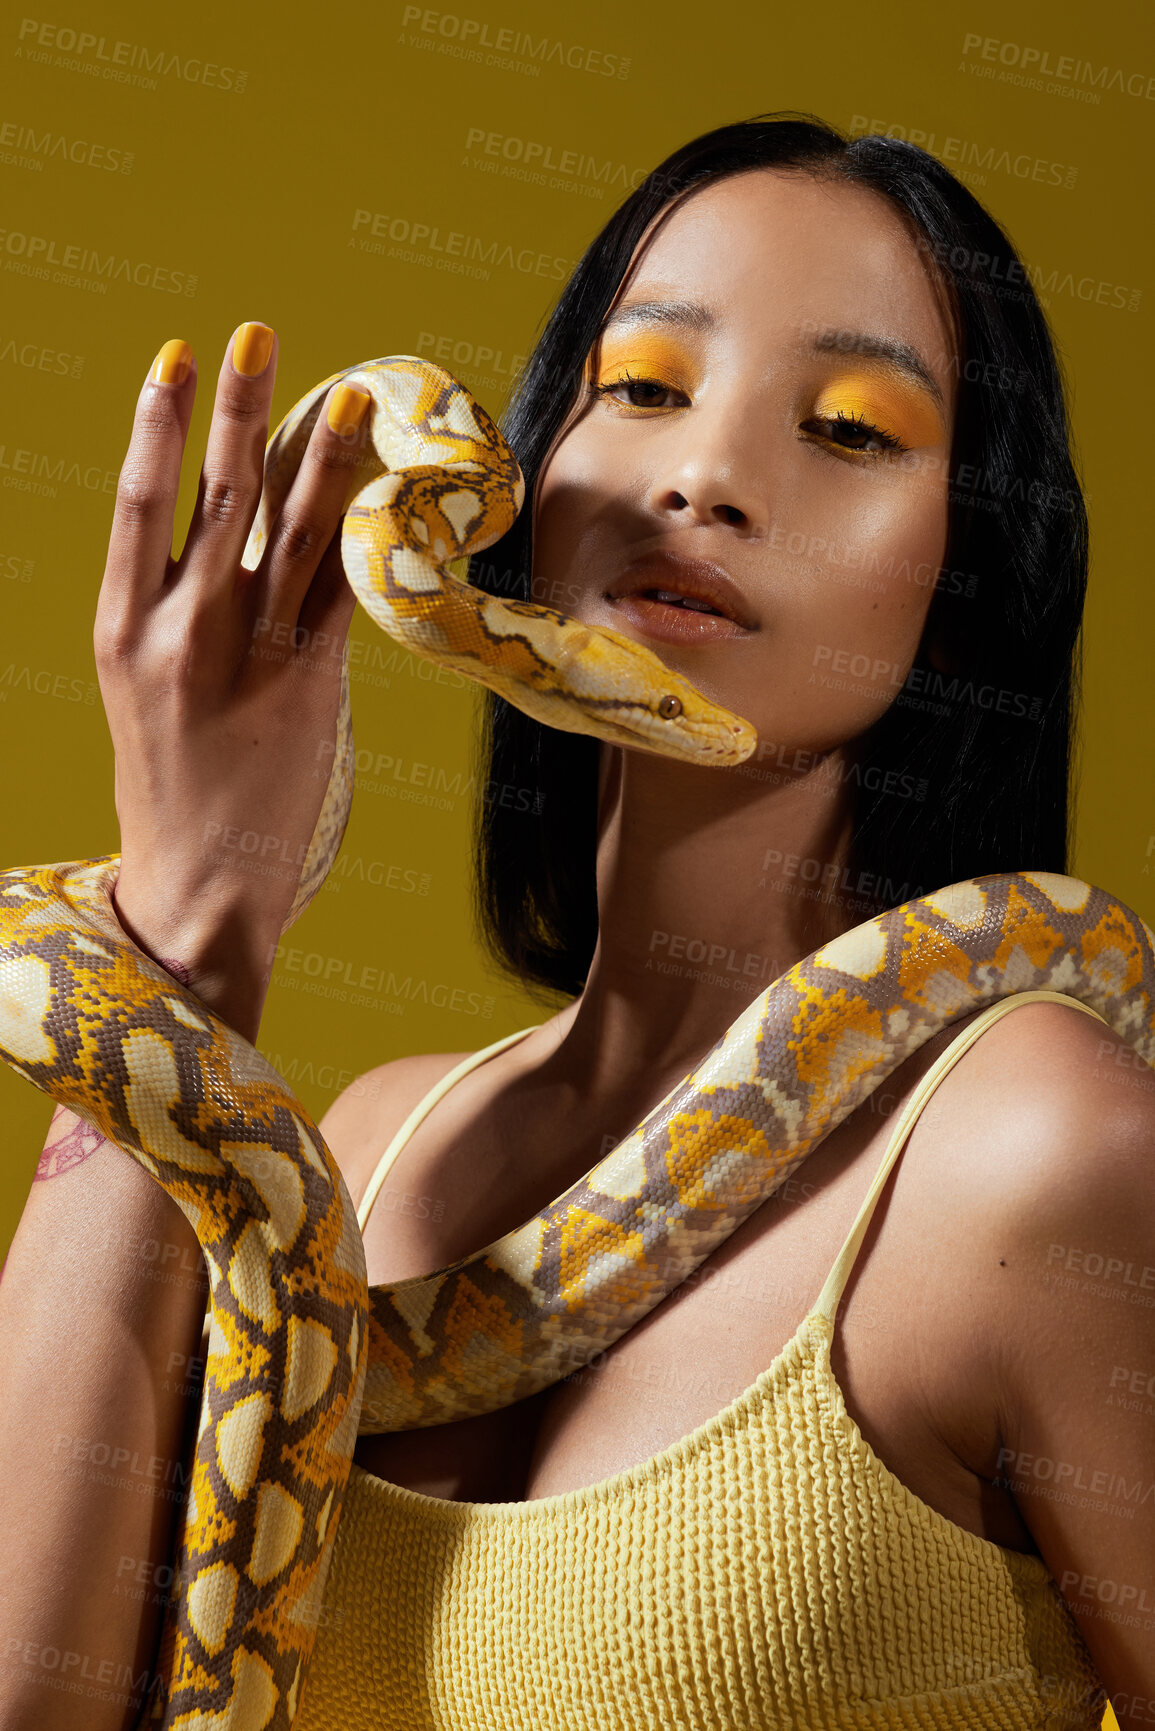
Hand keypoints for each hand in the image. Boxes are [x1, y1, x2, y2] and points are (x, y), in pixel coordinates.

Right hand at [95, 323, 370, 1039]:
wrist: (200, 885)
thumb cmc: (173, 787)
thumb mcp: (146, 692)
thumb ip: (178, 615)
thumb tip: (237, 539)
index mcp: (120, 629)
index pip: (136, 504)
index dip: (159, 424)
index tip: (178, 358)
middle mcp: (176, 633)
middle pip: (216, 497)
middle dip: (241, 408)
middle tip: (258, 334)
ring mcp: (243, 658)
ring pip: (287, 534)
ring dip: (323, 456)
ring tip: (350, 394)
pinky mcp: (307, 687)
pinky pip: (341, 593)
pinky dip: (364, 537)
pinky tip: (389, 492)